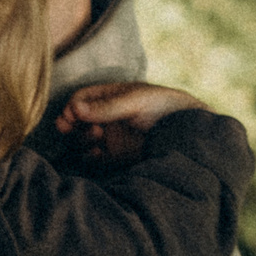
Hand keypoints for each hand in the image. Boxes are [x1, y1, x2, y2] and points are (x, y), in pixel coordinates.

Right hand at [55, 82, 206, 166]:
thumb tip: (74, 109)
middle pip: (77, 121)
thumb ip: (105, 107)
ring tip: (94, 137)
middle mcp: (107, 116)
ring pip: (83, 140)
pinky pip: (94, 158)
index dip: (72, 107)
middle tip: (67, 128)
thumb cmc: (163, 107)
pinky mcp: (116, 156)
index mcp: (110, 96)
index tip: (70, 116)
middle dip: (70, 124)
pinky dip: (90, 157)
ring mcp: (111, 136)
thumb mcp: (134, 102)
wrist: (188, 134)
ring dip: (81, 139)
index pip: (81, 99)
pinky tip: (97, 154)